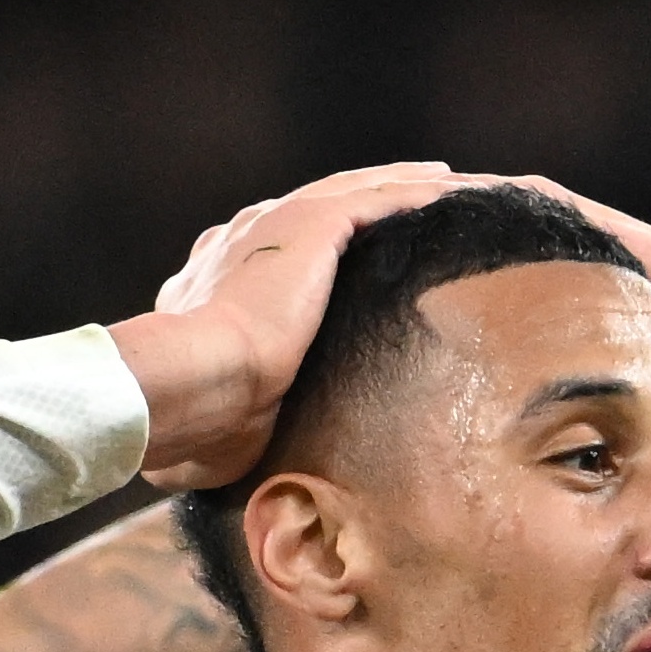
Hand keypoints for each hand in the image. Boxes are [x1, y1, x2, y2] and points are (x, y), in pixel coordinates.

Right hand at [115, 163, 472, 488]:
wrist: (194, 386)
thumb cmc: (198, 420)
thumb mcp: (214, 413)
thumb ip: (224, 418)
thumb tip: (205, 467)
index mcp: (217, 275)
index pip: (275, 248)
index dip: (318, 241)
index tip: (352, 246)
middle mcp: (246, 238)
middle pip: (323, 206)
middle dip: (372, 197)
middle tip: (422, 193)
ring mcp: (277, 226)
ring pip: (359, 191)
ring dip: (409, 185)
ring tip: (456, 184)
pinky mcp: (311, 227)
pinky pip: (379, 198)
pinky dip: (418, 192)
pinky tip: (455, 188)